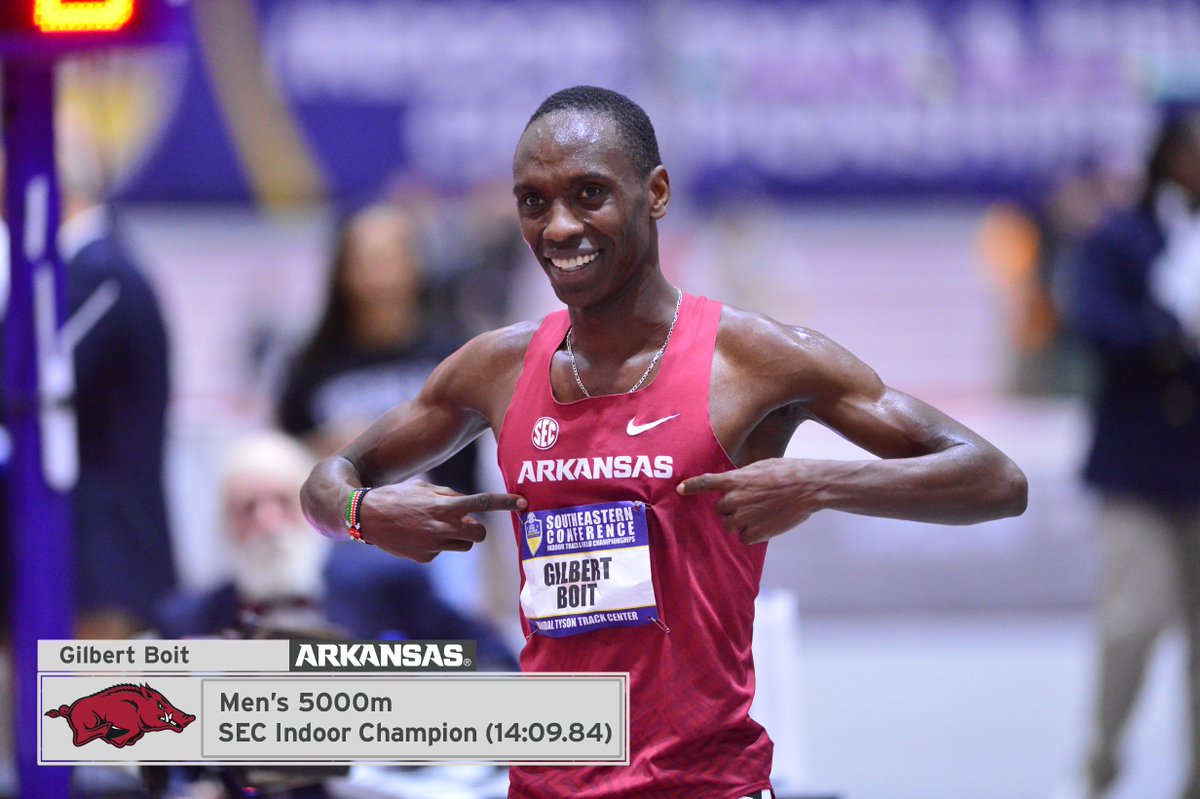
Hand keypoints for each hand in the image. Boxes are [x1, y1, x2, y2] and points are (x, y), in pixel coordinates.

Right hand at [357, 481, 526, 561]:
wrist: (365, 517)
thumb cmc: (396, 497)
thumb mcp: (424, 488)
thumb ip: (449, 496)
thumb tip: (467, 507)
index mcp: (443, 506)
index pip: (482, 503)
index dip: (505, 503)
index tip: (523, 502)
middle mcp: (442, 528)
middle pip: (478, 532)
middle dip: (475, 527)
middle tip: (463, 520)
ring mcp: (434, 546)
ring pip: (463, 544)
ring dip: (457, 536)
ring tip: (434, 525)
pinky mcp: (425, 558)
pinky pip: (442, 551)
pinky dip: (436, 544)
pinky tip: (417, 535)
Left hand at [676, 458, 820, 544]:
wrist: (809, 486)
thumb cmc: (788, 472)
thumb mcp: (760, 468)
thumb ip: (743, 479)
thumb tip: (735, 487)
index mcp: (735, 479)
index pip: (705, 483)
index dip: (691, 486)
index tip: (680, 489)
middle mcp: (734, 498)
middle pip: (720, 510)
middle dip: (731, 508)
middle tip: (751, 503)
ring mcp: (743, 516)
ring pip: (730, 525)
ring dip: (740, 522)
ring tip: (761, 513)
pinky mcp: (755, 532)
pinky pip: (744, 538)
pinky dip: (752, 534)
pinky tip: (766, 524)